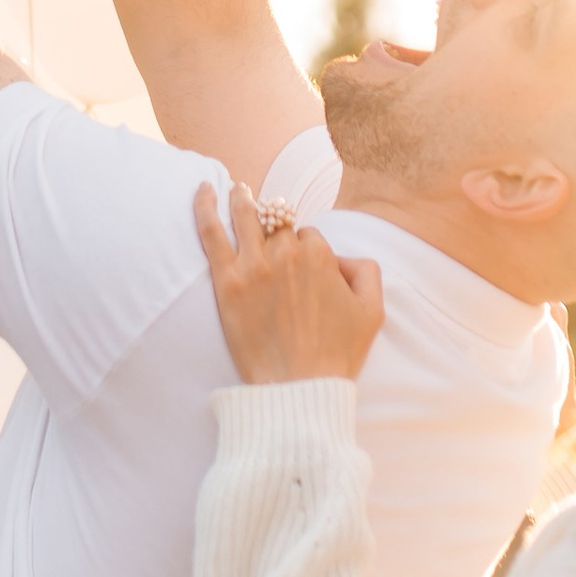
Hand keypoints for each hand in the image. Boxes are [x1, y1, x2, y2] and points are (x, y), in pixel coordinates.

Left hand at [194, 181, 383, 383]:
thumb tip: (340, 257)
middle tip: (270, 228)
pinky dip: (204, 205)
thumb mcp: (373, 310)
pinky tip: (202, 188)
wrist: (298, 389)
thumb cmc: (336, 355)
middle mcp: (286, 253)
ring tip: (238, 189)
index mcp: (321, 255)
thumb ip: (366, 271)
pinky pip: (211, 231)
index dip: (307, 250)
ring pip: (245, 215)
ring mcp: (254, 266)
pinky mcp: (227, 282)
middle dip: (276, 227)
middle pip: (278, 226)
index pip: (309, 236)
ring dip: (242, 197)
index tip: (303, 269)